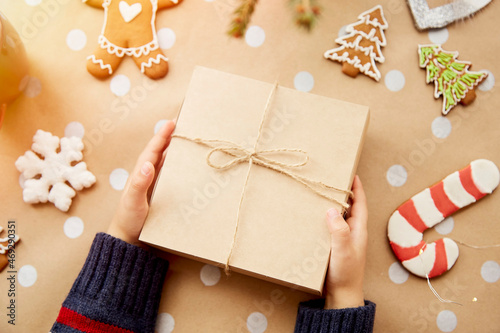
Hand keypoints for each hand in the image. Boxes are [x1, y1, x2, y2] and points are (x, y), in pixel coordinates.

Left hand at [107, 121, 175, 246]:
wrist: (128, 239)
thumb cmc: (128, 220)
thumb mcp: (133, 202)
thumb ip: (139, 184)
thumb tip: (148, 164)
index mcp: (140, 174)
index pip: (153, 150)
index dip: (162, 136)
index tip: (172, 122)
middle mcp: (147, 176)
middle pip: (160, 152)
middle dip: (170, 138)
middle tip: (183, 125)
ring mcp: (153, 184)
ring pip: (166, 162)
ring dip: (174, 150)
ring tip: (187, 140)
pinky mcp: (159, 193)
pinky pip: (170, 174)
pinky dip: (177, 166)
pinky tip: (186, 166)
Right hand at [324, 175, 367, 308]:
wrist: (341, 296)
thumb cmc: (345, 274)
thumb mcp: (343, 251)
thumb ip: (339, 230)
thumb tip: (332, 209)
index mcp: (358, 230)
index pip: (360, 204)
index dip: (357, 188)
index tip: (352, 174)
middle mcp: (352, 232)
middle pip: (350, 207)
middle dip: (344, 193)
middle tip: (333, 179)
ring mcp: (343, 240)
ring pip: (339, 217)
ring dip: (333, 205)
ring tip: (321, 194)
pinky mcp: (334, 246)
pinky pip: (330, 227)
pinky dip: (324, 219)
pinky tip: (313, 217)